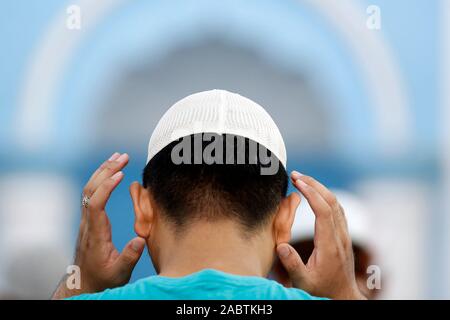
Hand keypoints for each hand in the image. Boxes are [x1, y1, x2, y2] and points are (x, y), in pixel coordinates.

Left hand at [52, 152, 144, 298]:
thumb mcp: (119, 272)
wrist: (84, 283)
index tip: (121, 173)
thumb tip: (140, 240)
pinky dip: (101, 179)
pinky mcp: (89, 220)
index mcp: (95, 234)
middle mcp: (88, 224)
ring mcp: (87, 220)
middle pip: (91, 190)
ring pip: (90, 189)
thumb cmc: (103, 278)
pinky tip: (110, 172)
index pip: (96, 204)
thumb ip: (130, 256)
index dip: (107, 187)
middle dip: (107, 170)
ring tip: (118, 157)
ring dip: (103, 171)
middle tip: (124, 156)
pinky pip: (92, 194)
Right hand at [276, 172, 366, 299]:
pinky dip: (325, 197)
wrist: (342, 297)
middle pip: (331, 202)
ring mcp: (343, 235)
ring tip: (302, 180)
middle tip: (296, 174)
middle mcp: (339, 236)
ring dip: (320, 188)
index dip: (311, 193)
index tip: (297, 181)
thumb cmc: (321, 290)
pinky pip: (337, 210)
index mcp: (329, 245)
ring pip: (336, 204)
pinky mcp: (343, 236)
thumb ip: (292, 264)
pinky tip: (315, 194)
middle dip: (314, 184)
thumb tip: (281, 246)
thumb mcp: (303, 281)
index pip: (323, 211)